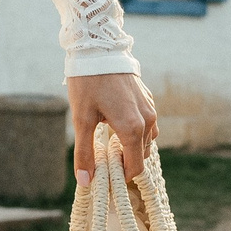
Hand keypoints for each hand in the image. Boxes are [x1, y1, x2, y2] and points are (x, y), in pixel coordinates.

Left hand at [66, 71, 158, 186]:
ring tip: (109, 141)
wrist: (98, 48)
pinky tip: (117, 124)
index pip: (136, 166)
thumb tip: (86, 182)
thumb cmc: (88, 83)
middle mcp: (147, 119)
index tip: (107, 175)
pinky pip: (148, 123)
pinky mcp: (148, 98)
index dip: (123, 176)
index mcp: (132, 128)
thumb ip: (84, 153)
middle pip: (142, 154)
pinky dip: (136, 131)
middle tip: (105, 159)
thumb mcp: (81, 119)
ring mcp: (150, 108)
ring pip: (147, 139)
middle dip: (127, 161)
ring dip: (132, 146)